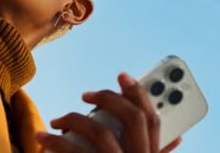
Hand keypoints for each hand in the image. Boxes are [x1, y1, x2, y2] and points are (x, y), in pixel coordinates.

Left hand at [35, 72, 183, 152]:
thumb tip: (177, 138)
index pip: (154, 119)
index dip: (140, 93)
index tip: (122, 76)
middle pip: (132, 118)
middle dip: (109, 98)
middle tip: (86, 94)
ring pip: (100, 132)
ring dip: (74, 119)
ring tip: (57, 120)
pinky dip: (54, 142)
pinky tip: (42, 137)